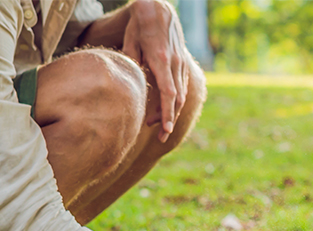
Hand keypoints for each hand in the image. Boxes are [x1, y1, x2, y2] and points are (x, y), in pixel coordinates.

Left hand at [122, 0, 187, 142]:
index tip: (165, 130)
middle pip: (176, 99)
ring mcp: (181, 63)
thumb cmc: (140, 23)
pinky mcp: (182, 62)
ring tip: (155, 122)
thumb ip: (131, 62)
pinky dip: (174, 100)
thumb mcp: (130, 40)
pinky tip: (164, 107)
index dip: (167, 114)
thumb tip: (130, 82)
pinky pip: (181, 86)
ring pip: (181, 94)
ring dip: (170, 111)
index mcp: (161, 59)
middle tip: (159, 136)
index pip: (168, 94)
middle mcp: (174, 63)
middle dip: (169, 120)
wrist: (158, 7)